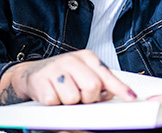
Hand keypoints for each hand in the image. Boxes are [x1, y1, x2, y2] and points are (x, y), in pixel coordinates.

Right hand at [0, 50, 136, 104]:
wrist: (31, 74)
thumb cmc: (60, 76)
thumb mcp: (82, 75)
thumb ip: (100, 85)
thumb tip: (111, 96)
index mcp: (86, 57)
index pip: (106, 74)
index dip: (119, 88)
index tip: (130, 97)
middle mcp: (71, 59)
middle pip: (92, 87)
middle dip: (88, 98)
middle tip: (80, 98)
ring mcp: (55, 69)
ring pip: (73, 97)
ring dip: (68, 102)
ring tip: (63, 94)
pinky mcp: (41, 81)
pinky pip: (54, 102)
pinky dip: (54, 103)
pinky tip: (51, 94)